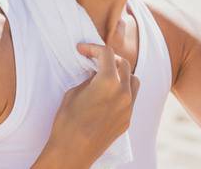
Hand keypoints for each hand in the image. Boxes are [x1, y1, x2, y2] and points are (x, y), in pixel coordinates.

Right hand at [44, 43, 139, 166]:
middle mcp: (123, 93)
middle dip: (109, 58)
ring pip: (133, 80)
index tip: (83, 50)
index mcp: (108, 82)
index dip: (93, 48)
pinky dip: (122, 91)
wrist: (72, 152)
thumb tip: (95, 75)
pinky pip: (130, 99)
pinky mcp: (127, 120)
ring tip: (107, 76)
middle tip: (95, 60)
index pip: (107, 54)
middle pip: (124, 64)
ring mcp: (128, 108)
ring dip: (122, 74)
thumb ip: (89, 80)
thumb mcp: (73, 93)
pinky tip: (108, 95)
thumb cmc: (67, 122)